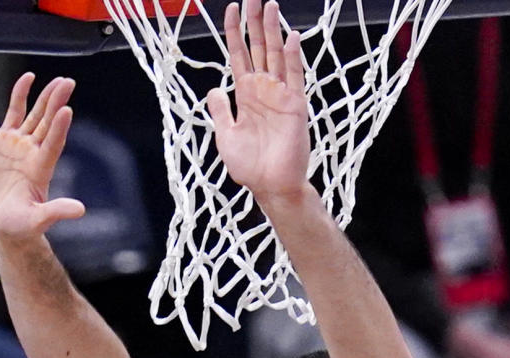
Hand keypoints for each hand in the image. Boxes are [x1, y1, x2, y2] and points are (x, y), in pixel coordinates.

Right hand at [0, 73, 85, 239]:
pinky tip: (28, 78)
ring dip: (45, 97)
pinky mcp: (5, 141)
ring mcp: (20, 145)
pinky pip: (14, 113)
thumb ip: (56, 212)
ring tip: (57, 80)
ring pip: (35, 115)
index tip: (67, 110)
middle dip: (57, 103)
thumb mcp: (37, 220)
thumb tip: (80, 210)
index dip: (59, 128)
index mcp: (42, 170)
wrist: (5, 222)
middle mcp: (34, 153)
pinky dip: (20, 95)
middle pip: (48, 124)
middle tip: (68, 83)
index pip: (53, 144)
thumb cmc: (21, 225)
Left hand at [207, 0, 310, 205]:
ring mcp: (280, 95)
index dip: (235, 33)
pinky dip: (293, 56)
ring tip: (271, 5)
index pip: (239, 56)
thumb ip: (220, 111)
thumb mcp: (225, 136)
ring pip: (276, 55)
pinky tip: (291, 36)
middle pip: (259, 48)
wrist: (271, 186)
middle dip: (255, 23)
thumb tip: (213, 89)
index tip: (230, 10)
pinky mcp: (295, 105)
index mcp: (245, 96)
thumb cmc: (250, 167)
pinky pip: (295, 75)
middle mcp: (263, 90)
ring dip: (273, 30)